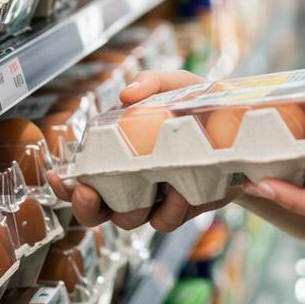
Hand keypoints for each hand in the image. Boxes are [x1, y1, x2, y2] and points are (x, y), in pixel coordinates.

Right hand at [47, 69, 233, 231]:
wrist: (244, 119)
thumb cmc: (199, 102)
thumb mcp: (175, 85)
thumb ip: (151, 83)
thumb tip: (126, 94)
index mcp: (121, 158)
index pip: (83, 180)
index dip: (66, 186)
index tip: (60, 177)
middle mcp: (134, 184)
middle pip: (97, 213)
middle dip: (86, 208)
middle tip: (89, 192)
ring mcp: (159, 199)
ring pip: (131, 220)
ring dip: (132, 206)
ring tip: (150, 181)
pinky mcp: (187, 207)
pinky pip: (168, 220)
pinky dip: (171, 208)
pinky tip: (180, 188)